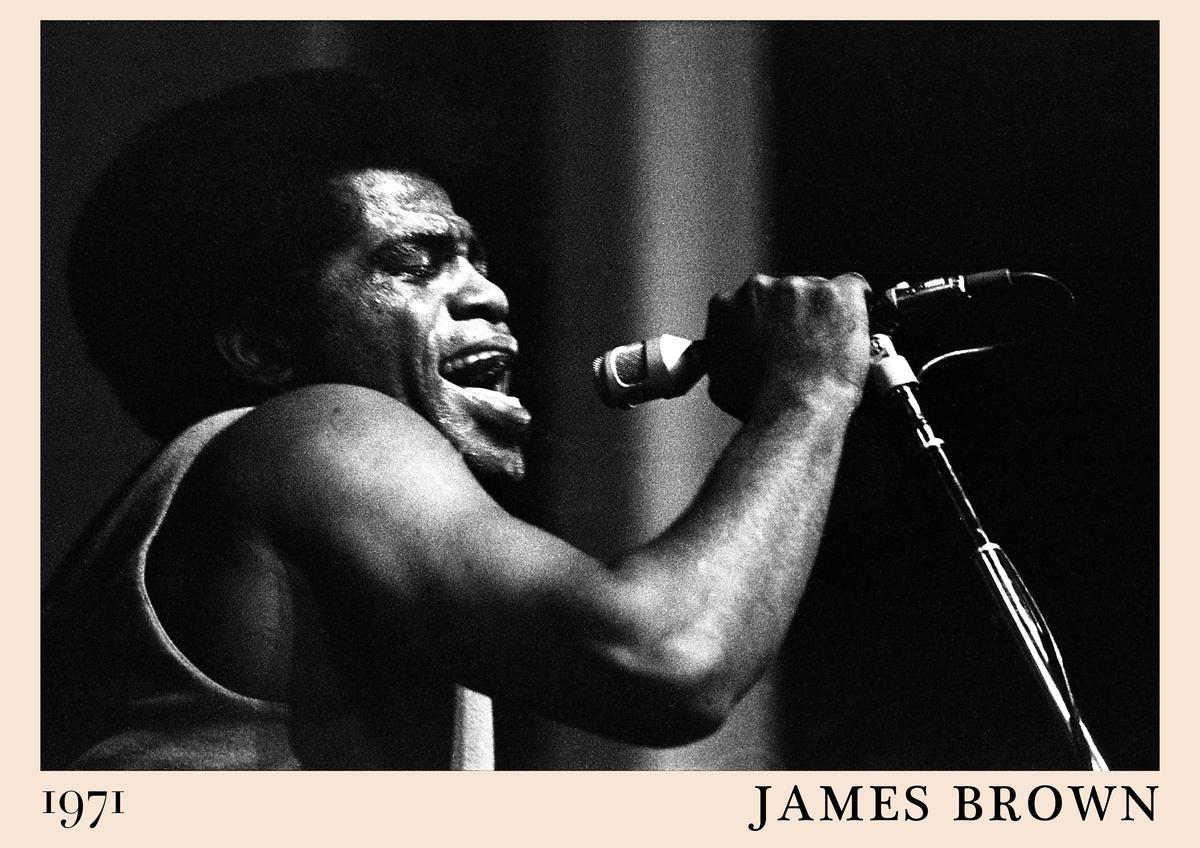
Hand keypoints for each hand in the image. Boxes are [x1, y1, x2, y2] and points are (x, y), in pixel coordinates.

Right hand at [705, 272, 871, 418]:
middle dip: (793, 314)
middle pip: (783, 293)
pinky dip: (854, 305)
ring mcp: (800, 286)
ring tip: (826, 347)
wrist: (796, 408)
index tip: (775, 335)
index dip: (765, 320)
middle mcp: (760, 288)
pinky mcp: (837, 292)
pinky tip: (851, 326)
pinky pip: (852, 287)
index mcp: (727, 306)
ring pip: (816, 291)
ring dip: (822, 313)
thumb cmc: (760, 401)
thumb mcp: (719, 381)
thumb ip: (720, 356)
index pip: (748, 302)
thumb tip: (722, 357)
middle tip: (802, 345)